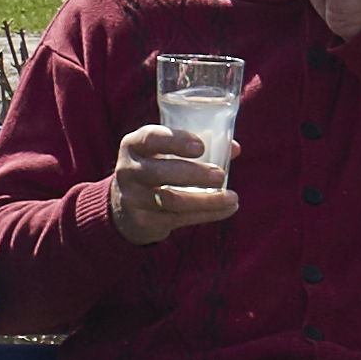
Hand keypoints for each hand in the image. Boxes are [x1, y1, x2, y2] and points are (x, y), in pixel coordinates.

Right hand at [107, 114, 233, 239]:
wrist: (126, 205)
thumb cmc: (156, 168)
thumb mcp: (165, 152)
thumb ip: (196, 147)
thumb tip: (234, 148)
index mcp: (134, 145)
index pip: (151, 138)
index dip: (176, 141)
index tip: (201, 147)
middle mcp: (128, 170)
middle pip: (160, 172)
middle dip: (194, 174)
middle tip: (221, 175)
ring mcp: (133, 198)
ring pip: (171, 200)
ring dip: (205, 200)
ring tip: (231, 197)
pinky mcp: (143, 221)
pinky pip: (178, 219)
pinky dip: (207, 214)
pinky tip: (227, 209)